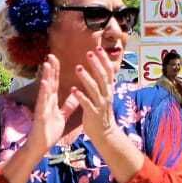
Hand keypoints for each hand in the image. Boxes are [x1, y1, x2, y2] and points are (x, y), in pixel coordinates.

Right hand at [0, 55, 78, 182]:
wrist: (41, 146)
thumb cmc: (49, 132)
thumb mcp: (62, 116)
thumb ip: (68, 106)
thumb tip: (76, 96)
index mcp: (52, 102)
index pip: (54, 83)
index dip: (55, 71)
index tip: (56, 58)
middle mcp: (46, 102)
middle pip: (49, 83)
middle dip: (50, 69)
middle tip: (51, 55)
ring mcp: (42, 108)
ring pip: (45, 90)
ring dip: (46, 77)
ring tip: (47, 64)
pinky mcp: (40, 115)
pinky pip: (42, 103)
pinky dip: (43, 93)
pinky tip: (45, 83)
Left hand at [73, 48, 142, 182]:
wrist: (105, 134)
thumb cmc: (101, 113)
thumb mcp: (105, 96)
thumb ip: (103, 84)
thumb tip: (103, 70)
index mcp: (108, 90)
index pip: (108, 71)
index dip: (104, 60)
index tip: (99, 48)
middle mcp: (106, 95)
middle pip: (102, 77)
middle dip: (96, 64)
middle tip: (89, 53)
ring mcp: (100, 105)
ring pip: (94, 89)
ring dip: (86, 77)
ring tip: (78, 68)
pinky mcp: (93, 114)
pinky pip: (86, 104)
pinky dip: (80, 96)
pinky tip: (73, 90)